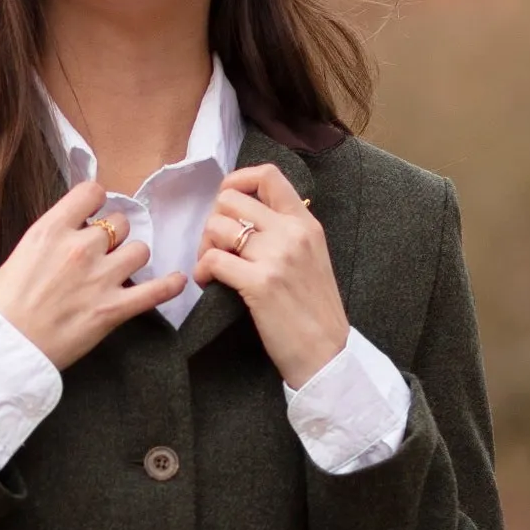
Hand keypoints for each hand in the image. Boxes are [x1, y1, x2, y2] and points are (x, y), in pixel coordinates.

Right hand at [0, 177, 187, 367]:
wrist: (0, 350)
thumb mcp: (16, 260)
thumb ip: (45, 245)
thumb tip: (58, 246)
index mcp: (50, 230)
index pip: (91, 192)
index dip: (96, 201)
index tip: (94, 213)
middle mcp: (80, 247)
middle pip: (119, 223)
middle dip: (115, 236)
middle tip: (105, 252)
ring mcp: (100, 278)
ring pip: (139, 250)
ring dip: (132, 259)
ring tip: (123, 271)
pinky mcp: (112, 310)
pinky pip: (154, 291)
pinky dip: (169, 286)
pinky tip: (177, 281)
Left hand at [194, 162, 346, 388]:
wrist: (327, 354)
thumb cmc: (314, 312)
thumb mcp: (312, 258)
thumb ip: (288, 233)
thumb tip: (250, 218)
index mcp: (306, 223)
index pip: (268, 176)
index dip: (237, 181)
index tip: (227, 205)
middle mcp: (292, 233)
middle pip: (230, 200)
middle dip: (213, 222)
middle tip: (215, 249)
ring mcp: (276, 257)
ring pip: (217, 227)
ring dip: (204, 247)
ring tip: (211, 269)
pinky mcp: (260, 284)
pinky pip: (213, 260)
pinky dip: (202, 271)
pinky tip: (208, 283)